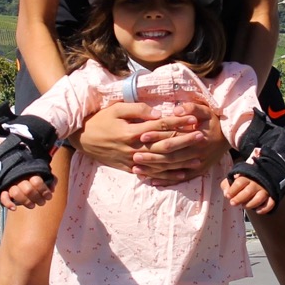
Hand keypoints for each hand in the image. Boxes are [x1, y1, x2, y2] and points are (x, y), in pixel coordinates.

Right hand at [0, 174, 52, 209]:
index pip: (36, 181)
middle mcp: (19, 178)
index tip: (49, 196)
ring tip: (32, 205)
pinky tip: (14, 208)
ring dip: (26, 202)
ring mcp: (11, 184)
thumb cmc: (33, 175)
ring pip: (16, 193)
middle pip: (28, 189)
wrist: (16, 169)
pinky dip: (8, 203)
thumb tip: (52, 188)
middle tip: (42, 202)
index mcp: (29, 172)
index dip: (44, 190)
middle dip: (37, 198)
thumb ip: (50, 179)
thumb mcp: (43, 174)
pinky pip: (3, 197)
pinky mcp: (4, 191)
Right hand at [77, 100, 222, 185]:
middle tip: (202, 137)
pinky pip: (152, 174)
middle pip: (164, 146)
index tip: (193, 118)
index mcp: (131, 131)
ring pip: (161, 163)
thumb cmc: (100, 120)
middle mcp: (134, 148)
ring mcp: (132, 161)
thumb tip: (158, 113)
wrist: (82, 139)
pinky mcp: (130, 169)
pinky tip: (181, 174)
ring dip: (181, 161)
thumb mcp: (116, 109)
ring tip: (198, 158)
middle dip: (185, 142)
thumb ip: (137, 109)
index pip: (159, 126)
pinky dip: (167, 176)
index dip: (177, 122)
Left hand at [132, 98, 225, 185]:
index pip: (172, 138)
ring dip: (154, 171)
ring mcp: (196, 165)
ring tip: (137, 170)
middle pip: (169, 157)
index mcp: (195, 138)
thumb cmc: (215, 122)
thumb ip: (192, 108)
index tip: (141, 136)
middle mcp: (195, 154)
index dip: (157, 137)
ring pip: (172, 170)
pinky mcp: (197, 172)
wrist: (230, 138)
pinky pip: (179, 179)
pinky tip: (152, 181)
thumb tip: (176, 110)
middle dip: (151, 157)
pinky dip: (165, 181)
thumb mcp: (206, 111)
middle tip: (134, 156)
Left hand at [222, 172, 274, 214]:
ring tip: (244, 206)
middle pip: (248, 191)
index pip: (240, 182)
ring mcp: (265, 189)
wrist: (261, 175)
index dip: (233, 190)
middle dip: (239, 199)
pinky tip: (257, 211)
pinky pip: (270, 203)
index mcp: (246, 177)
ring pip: (259, 198)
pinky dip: (264, 208)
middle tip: (233, 203)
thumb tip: (226, 193)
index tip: (228, 196)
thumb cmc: (244, 180)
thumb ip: (227, 184)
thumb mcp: (233, 179)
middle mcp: (256, 183)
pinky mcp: (271, 196)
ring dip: (250, 204)